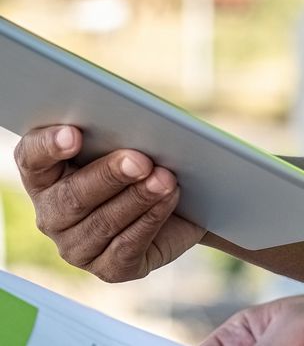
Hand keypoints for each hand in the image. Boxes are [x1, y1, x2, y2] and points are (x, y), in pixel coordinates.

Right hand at [14, 124, 203, 280]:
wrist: (184, 196)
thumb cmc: (145, 154)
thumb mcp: (129, 136)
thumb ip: (117, 128)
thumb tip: (130, 122)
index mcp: (46, 173)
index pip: (32, 157)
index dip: (49, 145)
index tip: (75, 134)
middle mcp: (53, 213)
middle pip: (71, 196)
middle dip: (109, 176)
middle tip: (141, 160)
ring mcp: (77, 246)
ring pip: (102, 223)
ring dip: (138, 198)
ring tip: (165, 178)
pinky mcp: (108, 268)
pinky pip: (125, 248)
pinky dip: (151, 219)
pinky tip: (168, 198)